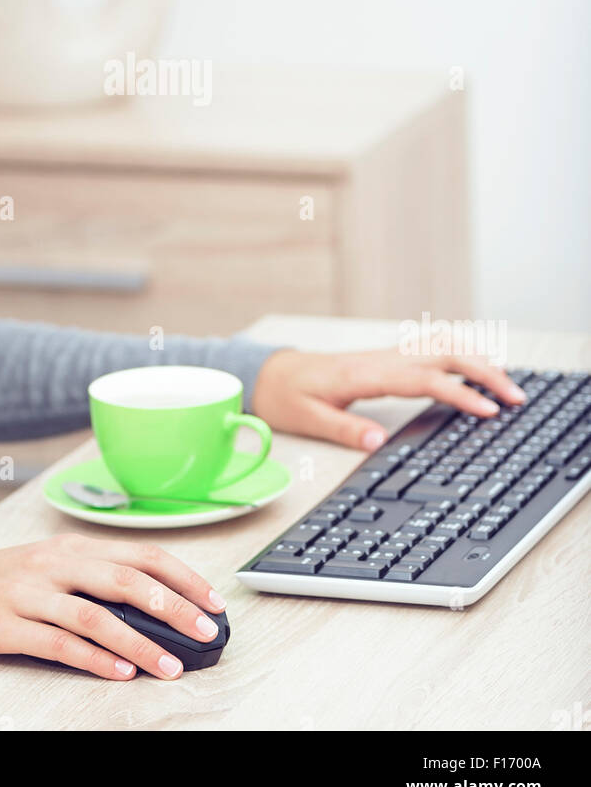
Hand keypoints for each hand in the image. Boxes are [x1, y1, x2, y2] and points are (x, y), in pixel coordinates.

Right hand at [0, 532, 225, 680]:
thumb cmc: (1, 582)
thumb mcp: (50, 568)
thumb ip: (94, 579)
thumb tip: (156, 606)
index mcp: (71, 547)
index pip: (139, 554)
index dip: (181, 576)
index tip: (212, 601)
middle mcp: (54, 563)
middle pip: (124, 579)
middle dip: (172, 605)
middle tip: (203, 631)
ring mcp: (28, 593)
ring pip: (95, 614)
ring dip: (137, 642)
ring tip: (168, 665)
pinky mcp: (4, 625)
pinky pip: (56, 643)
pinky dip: (92, 658)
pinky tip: (117, 672)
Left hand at [251, 348, 525, 450]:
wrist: (271, 373)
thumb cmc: (288, 396)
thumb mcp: (307, 418)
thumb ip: (343, 429)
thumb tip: (377, 442)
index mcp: (365, 374)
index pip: (424, 379)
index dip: (459, 393)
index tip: (488, 410)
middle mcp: (381, 359)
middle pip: (443, 355)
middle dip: (484, 372)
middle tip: (515, 398)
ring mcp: (386, 354)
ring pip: (440, 344)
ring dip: (476, 357)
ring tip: (507, 382)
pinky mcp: (387, 357)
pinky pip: (430, 346)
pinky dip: (459, 350)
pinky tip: (476, 363)